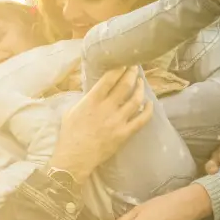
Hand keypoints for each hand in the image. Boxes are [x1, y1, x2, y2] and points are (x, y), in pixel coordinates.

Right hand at [50, 66, 153, 181]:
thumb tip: (95, 91)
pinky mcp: (124, 133)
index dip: (119, 68)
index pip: (109, 79)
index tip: (124, 62)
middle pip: (125, 85)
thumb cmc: (69, 135)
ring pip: (136, 100)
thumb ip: (85, 100)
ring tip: (141, 82)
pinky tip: (150, 103)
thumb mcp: (71, 111)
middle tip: (135, 68)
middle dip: (132, 73)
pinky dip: (148, 110)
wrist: (74, 158)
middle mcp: (106, 108)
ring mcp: (117, 121)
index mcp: (91, 101)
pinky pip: (141, 119)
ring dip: (140, 88)